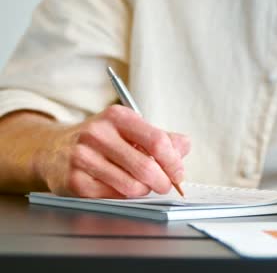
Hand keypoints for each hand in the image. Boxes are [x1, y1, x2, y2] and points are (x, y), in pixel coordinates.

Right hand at [37, 105, 190, 197]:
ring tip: (142, 185)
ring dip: (144, 191)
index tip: (178, 173)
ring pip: (131, 186)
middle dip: (163, 182)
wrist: (52, 149)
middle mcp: (98, 134)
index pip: (157, 141)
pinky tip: (120, 187)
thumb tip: (184, 146)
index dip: (173, 161)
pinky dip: (125, 197)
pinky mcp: (74, 181)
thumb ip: (161, 137)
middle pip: (146, 167)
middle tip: (165, 186)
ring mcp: (83, 158)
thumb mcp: (130, 129)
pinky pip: (113, 197)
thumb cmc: (102, 140)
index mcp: (118, 117)